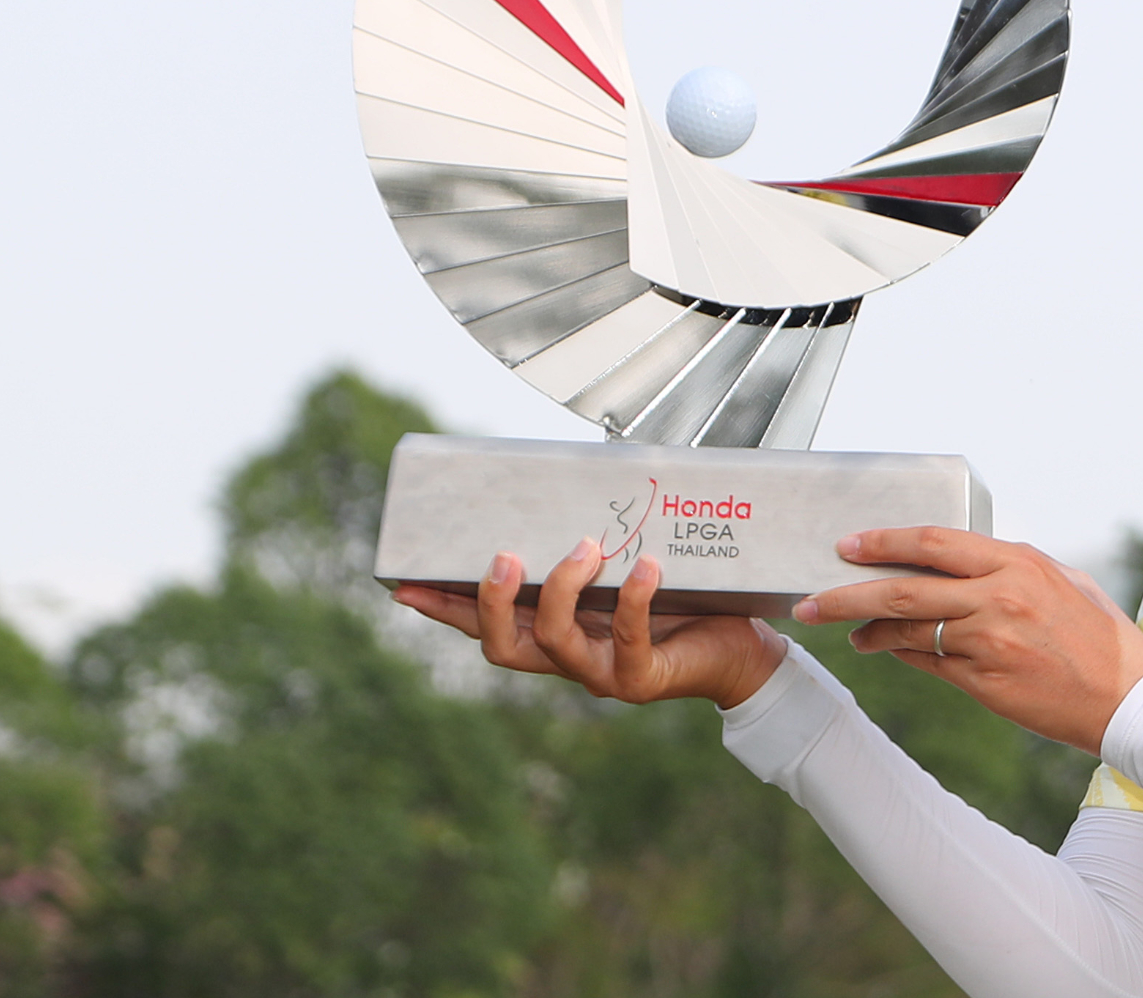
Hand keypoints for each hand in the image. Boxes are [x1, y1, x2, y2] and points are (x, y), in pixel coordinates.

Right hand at [391, 539, 785, 708]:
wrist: (741, 649)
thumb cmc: (686, 600)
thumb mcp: (628, 566)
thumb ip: (596, 535)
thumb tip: (586, 463)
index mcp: (554, 632)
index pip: (484, 626)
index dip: (444, 608)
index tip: (401, 584)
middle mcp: (568, 659)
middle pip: (501, 647)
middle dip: (489, 603)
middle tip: (502, 556)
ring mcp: (602, 674)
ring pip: (554, 643)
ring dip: (561, 591)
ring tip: (585, 546)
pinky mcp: (642, 680)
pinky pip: (628, 640)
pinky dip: (634, 599)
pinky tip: (646, 565)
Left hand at [793, 527, 1142, 754]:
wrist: (1128, 699)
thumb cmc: (1100, 637)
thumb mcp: (1061, 581)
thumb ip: (1010, 567)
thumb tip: (963, 561)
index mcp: (1017, 564)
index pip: (933, 543)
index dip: (883, 542)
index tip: (848, 545)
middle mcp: (998, 599)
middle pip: (904, 591)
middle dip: (847, 594)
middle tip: (812, 598)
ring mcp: (989, 643)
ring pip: (908, 632)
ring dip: (868, 630)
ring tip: (845, 630)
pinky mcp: (984, 683)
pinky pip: (927, 664)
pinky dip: (899, 654)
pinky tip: (882, 650)